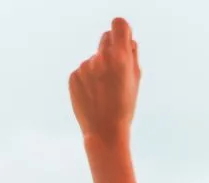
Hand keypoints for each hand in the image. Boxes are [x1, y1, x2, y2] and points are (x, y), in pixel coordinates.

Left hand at [69, 17, 140, 146]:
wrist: (105, 133)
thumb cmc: (124, 109)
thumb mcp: (135, 83)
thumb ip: (132, 58)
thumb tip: (129, 41)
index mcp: (120, 58)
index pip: (119, 25)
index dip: (122, 30)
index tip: (124, 39)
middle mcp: (101, 58)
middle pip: (106, 38)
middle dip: (112, 49)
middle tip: (116, 70)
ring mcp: (85, 66)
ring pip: (95, 59)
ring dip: (100, 70)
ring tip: (105, 93)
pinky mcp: (73, 76)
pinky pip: (83, 71)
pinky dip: (89, 81)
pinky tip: (94, 97)